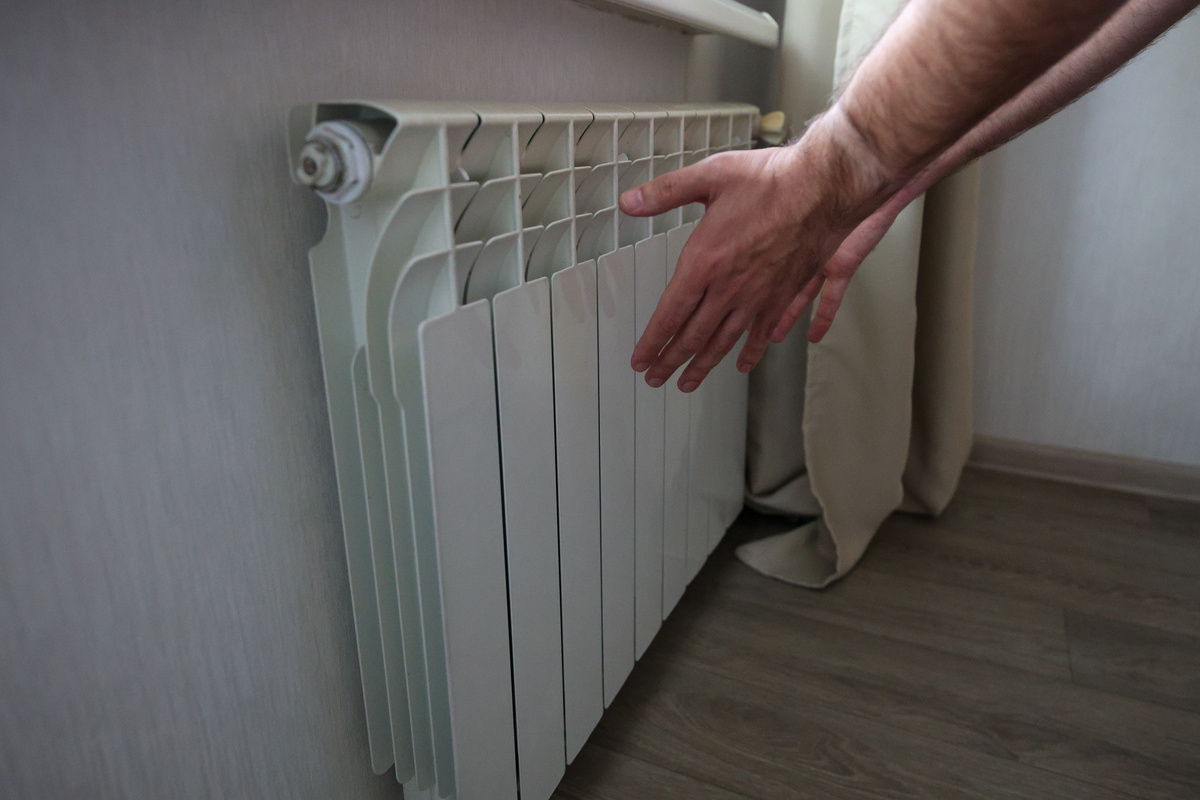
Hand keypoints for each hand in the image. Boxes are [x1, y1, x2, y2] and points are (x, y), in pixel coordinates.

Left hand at [619, 112, 891, 391]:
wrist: (825, 189)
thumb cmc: (770, 180)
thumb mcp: (709, 176)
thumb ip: (665, 192)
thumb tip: (628, 202)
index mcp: (705, 263)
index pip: (670, 315)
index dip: (652, 342)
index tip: (640, 360)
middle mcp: (729, 288)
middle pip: (693, 337)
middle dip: (670, 361)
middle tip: (655, 378)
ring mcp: (758, 296)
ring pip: (724, 341)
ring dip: (703, 365)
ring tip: (688, 382)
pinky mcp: (783, 296)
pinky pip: (761, 334)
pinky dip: (749, 353)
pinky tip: (742, 364)